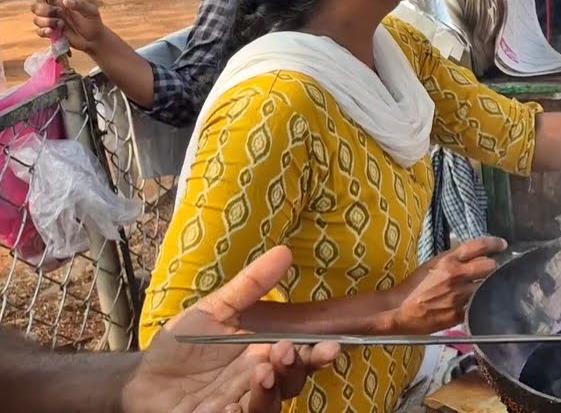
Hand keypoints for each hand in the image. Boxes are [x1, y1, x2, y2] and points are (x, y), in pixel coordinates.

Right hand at [31, 0, 105, 52]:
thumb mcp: (90, 11)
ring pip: (36, 19)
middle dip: (44, 9)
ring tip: (61, 25)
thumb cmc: (93, 21)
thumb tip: (65, 1)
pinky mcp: (51, 33)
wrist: (94, 39)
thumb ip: (79, 4)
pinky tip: (52, 32)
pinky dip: (44, 31)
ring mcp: (51, 21)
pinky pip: (39, 31)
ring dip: (46, 22)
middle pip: (35, 5)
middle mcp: (53, 9)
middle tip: (60, 13)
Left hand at [122, 246, 339, 412]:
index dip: (318, 354)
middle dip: (295, 370)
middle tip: (284, 353)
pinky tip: (230, 406)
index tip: (331, 346)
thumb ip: (250, 285)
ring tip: (260, 373)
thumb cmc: (182, 344)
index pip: (301, 357)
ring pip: (268, 406)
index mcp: (263, 355)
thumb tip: (284, 251)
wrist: (142, 377)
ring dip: (269, 392)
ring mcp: (238, 404)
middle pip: (291, 383)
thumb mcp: (214, 310)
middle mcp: (257, 382)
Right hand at [386, 237, 506, 333]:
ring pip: (487, 286)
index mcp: (448, 261)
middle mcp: (456, 276)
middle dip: (493, 267)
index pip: (478, 246)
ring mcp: (459, 296)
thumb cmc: (413, 287)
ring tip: (487, 287)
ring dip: (489, 285)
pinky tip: (479, 302)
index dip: (494, 243)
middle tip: (491, 271)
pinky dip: (480, 302)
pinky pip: (478, 304)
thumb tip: (473, 255)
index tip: (502, 245)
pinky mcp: (459, 313)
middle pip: (489, 266)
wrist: (399, 311)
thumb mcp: (432, 265)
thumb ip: (453, 259)